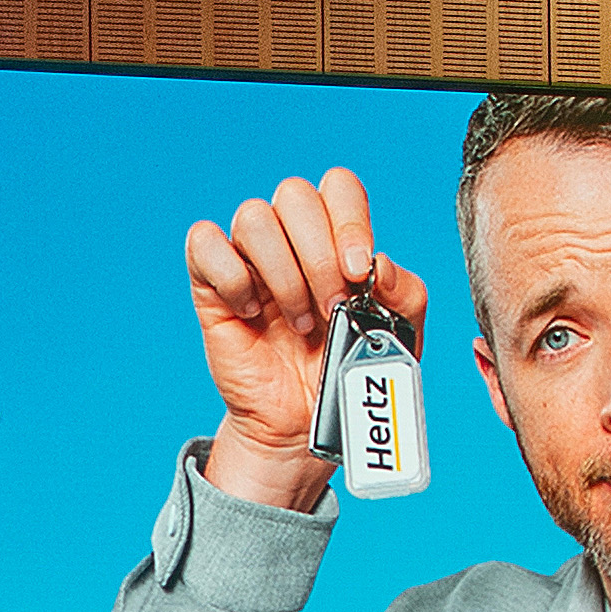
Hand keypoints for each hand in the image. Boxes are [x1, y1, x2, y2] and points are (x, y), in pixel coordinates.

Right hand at [181, 167, 412, 511]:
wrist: (306, 425)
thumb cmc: (348, 369)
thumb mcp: (396, 332)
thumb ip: (405, 292)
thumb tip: (380, 264)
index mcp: (334, 235)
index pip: (338, 186)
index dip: (350, 220)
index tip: (358, 272)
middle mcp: (290, 237)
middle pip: (295, 195)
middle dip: (319, 255)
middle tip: (333, 306)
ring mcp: (248, 257)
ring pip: (253, 216)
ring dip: (284, 275)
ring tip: (300, 323)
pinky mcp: (211, 284)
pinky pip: (206, 243)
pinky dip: (233, 279)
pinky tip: (252, 314)